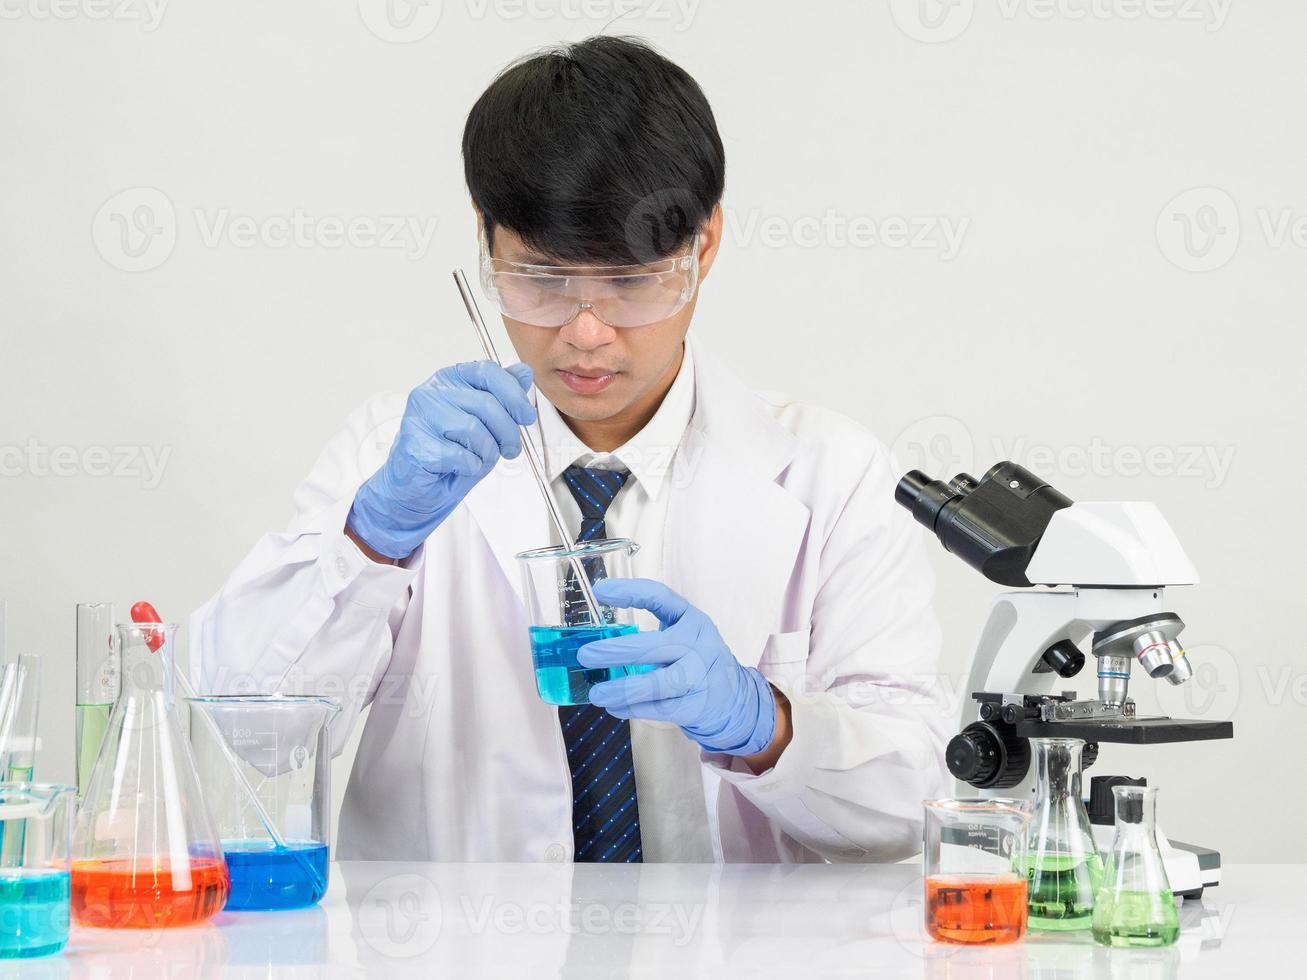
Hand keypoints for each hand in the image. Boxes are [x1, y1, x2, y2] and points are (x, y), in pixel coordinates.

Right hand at [347, 360, 535, 558]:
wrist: (418, 488)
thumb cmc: (451, 453)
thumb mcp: (486, 423)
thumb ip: (503, 396)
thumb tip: (525, 372)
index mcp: (450, 379)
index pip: (488, 371)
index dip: (514, 395)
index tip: (527, 417)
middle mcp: (432, 392)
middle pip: (486, 404)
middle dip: (507, 432)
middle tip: (511, 450)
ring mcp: (420, 416)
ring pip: (473, 429)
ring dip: (487, 452)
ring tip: (479, 460)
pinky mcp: (415, 443)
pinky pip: (459, 455)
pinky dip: (470, 466)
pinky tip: (461, 467)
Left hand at [579, 578, 777, 755]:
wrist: (734, 697)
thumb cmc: (694, 660)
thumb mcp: (681, 635)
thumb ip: (649, 632)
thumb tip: (596, 638)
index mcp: (691, 619)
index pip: (661, 597)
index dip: (630, 592)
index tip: (601, 591)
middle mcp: (698, 644)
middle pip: (656, 645)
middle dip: (618, 650)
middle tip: (586, 655)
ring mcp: (701, 676)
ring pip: (660, 683)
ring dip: (624, 688)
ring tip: (596, 693)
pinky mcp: (698, 705)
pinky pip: (662, 708)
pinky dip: (634, 709)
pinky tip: (614, 707)